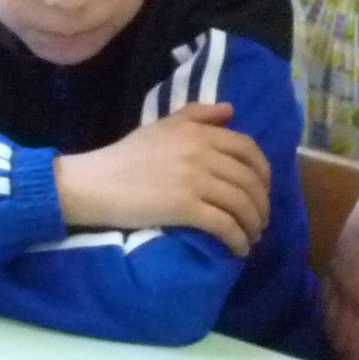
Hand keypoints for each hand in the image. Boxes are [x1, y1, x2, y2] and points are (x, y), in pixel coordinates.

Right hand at [55, 103, 270, 257]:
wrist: (95, 182)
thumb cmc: (126, 155)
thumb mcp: (162, 126)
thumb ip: (197, 114)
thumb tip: (230, 110)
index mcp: (198, 132)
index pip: (248, 149)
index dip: (264, 172)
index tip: (263, 190)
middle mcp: (201, 152)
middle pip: (249, 180)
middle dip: (261, 204)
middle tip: (260, 221)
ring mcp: (194, 180)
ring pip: (241, 204)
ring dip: (252, 225)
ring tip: (251, 238)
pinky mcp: (184, 207)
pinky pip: (224, 225)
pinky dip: (238, 240)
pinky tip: (238, 250)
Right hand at [322, 154, 358, 359]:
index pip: (357, 343)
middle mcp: (347, 292)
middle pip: (338, 334)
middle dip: (343, 355)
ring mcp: (336, 276)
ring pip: (326, 317)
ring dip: (333, 337)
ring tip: (342, 352)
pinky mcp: (333, 262)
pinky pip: (324, 298)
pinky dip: (326, 315)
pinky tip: (333, 321)